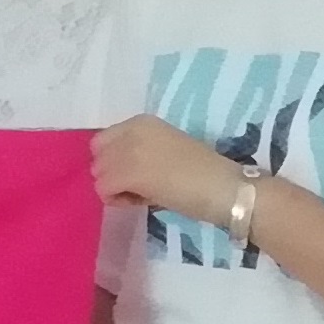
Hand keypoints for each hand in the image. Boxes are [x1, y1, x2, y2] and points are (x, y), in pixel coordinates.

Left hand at [90, 114, 241, 225]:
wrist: (224, 187)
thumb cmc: (204, 173)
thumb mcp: (167, 150)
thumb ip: (142, 152)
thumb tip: (122, 170)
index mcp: (142, 122)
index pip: (104, 142)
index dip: (117, 162)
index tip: (140, 174)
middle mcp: (131, 130)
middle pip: (98, 158)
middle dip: (113, 175)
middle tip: (139, 187)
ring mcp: (128, 150)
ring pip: (99, 174)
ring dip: (117, 189)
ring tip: (144, 195)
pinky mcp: (128, 173)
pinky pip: (104, 190)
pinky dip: (118, 201)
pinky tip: (143, 201)